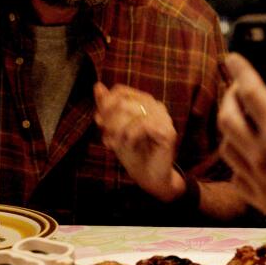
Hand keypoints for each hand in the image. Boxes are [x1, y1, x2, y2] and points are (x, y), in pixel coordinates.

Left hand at [93, 82, 182, 201]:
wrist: (149, 178)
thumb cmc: (134, 154)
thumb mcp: (114, 130)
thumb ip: (107, 108)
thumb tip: (97, 86)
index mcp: (144, 102)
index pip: (120, 91)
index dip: (106, 105)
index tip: (100, 122)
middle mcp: (156, 106)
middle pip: (123, 101)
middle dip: (110, 121)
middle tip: (108, 137)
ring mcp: (164, 117)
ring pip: (131, 111)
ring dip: (118, 130)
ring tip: (115, 144)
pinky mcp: (168, 131)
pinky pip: (142, 124)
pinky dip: (130, 136)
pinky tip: (129, 145)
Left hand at [219, 44, 265, 251]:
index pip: (250, 92)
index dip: (240, 71)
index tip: (232, 57)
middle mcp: (262, 156)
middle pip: (228, 118)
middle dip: (229, 96)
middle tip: (239, 86)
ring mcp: (258, 181)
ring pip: (226, 146)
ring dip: (228, 126)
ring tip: (240, 115)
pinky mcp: (260, 201)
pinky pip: (235, 174)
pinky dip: (234, 157)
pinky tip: (247, 152)